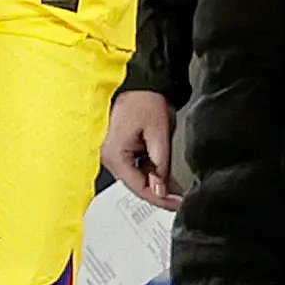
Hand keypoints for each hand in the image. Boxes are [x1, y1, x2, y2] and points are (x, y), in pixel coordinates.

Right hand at [101, 89, 182, 210]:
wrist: (139, 81)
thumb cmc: (144, 100)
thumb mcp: (159, 135)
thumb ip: (160, 166)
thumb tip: (161, 190)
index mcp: (114, 154)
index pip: (138, 188)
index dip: (161, 199)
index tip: (177, 204)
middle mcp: (106, 156)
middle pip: (135, 184)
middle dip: (158, 189)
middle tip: (179, 194)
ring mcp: (109, 151)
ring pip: (134, 175)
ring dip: (152, 178)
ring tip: (172, 177)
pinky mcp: (114, 147)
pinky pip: (131, 165)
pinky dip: (146, 168)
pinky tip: (159, 166)